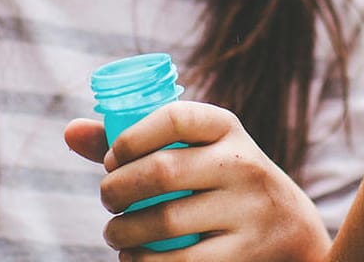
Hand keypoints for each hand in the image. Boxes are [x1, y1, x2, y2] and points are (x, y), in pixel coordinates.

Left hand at [64, 103, 329, 261]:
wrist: (294, 233)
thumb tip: (69, 131)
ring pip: (164, 222)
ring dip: (122, 233)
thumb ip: (137, 142)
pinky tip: (133, 260)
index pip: (174, 117)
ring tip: (116, 234)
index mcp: (229, 129)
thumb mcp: (199, 153)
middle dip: (116, 190)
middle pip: (161, 172)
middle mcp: (244, 164)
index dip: (131, 136)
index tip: (113, 159)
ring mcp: (249, 212)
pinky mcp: (244, 255)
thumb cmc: (224, 185)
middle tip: (108, 202)